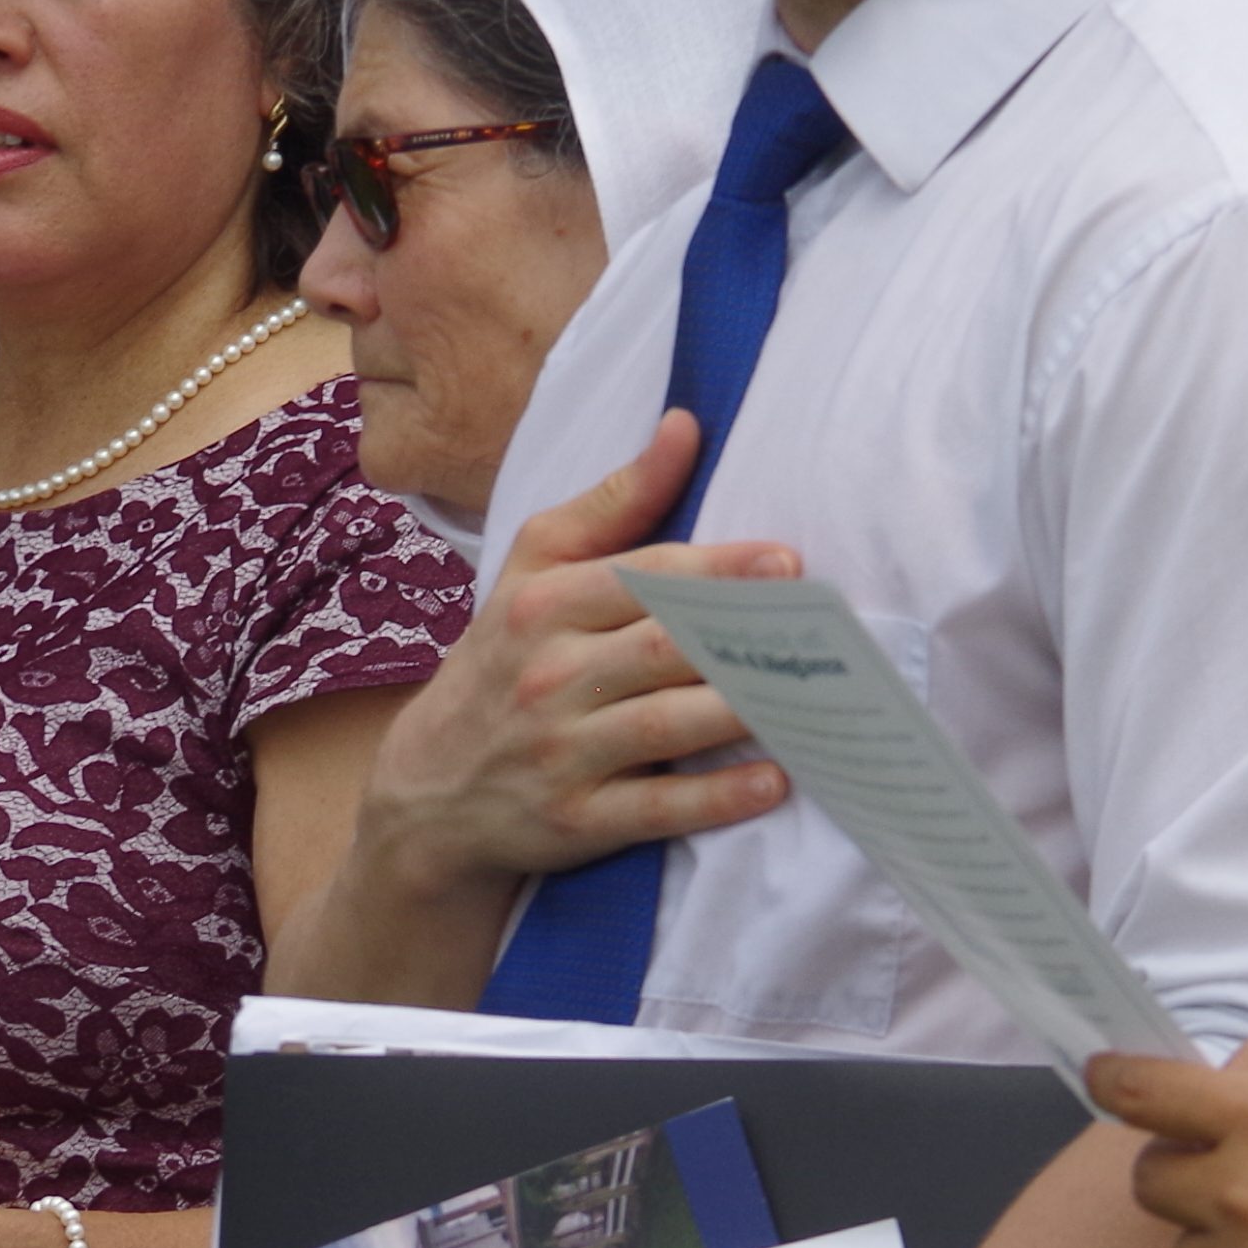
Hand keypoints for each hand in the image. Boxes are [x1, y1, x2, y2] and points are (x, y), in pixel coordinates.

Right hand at [367, 413, 798, 892]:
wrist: (428, 790)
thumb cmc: (501, 661)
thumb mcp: (532, 569)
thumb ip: (613, 503)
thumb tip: (685, 427)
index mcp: (544, 605)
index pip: (642, 580)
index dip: (716, 571)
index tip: (786, 564)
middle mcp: (550, 675)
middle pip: (661, 647)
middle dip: (742, 635)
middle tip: (820, 627)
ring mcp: (562, 751)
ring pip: (664, 724)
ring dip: (741, 712)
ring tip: (815, 699)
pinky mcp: (576, 820)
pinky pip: (654, 807)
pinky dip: (713, 797)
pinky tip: (774, 779)